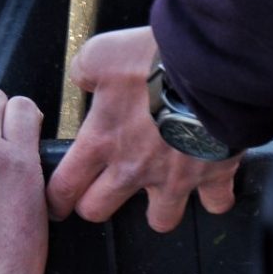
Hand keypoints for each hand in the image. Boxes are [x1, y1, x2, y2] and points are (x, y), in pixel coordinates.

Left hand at [46, 27, 240, 231]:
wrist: (210, 70)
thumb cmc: (153, 62)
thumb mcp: (101, 53)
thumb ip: (85, 70)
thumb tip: (84, 79)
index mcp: (102, 140)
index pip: (65, 186)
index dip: (56, 199)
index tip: (56, 202)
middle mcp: (134, 168)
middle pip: (99, 210)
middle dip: (95, 204)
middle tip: (99, 193)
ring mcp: (175, 179)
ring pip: (160, 220)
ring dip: (158, 210)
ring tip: (158, 193)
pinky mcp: (213, 177)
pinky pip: (215, 203)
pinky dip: (213, 196)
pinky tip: (208, 183)